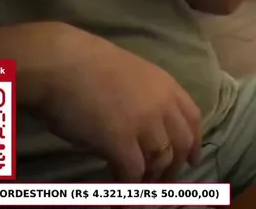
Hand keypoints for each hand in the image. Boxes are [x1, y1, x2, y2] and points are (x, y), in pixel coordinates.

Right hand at [38, 35, 202, 181]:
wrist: (61, 63)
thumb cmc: (86, 65)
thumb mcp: (131, 76)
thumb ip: (144, 101)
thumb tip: (140, 130)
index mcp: (166, 86)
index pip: (193, 119)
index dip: (194, 142)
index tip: (192, 159)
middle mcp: (162, 106)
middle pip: (181, 144)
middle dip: (174, 167)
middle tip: (163, 182)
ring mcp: (144, 124)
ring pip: (160, 161)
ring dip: (151, 179)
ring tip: (139, 188)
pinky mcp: (121, 142)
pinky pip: (133, 172)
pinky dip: (129, 186)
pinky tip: (120, 192)